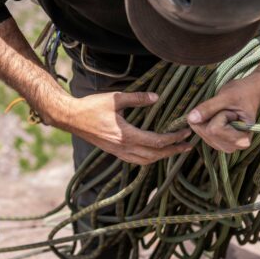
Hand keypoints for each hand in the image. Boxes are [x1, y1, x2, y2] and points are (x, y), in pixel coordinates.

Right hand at [65, 91, 192, 164]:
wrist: (71, 118)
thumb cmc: (92, 106)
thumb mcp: (115, 98)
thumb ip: (137, 98)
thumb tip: (157, 98)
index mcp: (126, 135)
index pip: (157, 141)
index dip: (174, 139)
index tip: (186, 133)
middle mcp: (124, 147)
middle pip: (155, 155)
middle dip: (174, 151)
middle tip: (188, 146)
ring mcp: (118, 152)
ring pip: (146, 161)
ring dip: (163, 157)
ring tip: (175, 151)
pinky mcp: (114, 152)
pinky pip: (136, 160)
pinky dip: (149, 158)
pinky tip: (154, 152)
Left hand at [188, 74, 259, 152]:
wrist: (248, 94)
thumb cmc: (243, 94)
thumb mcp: (227, 97)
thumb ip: (209, 107)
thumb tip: (191, 119)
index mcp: (242, 140)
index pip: (214, 130)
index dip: (220, 115)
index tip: (233, 111)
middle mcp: (232, 147)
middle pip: (206, 131)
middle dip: (212, 116)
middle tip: (228, 111)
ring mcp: (221, 145)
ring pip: (200, 130)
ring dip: (208, 117)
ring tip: (224, 113)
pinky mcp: (213, 140)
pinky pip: (197, 128)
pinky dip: (203, 119)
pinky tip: (217, 116)